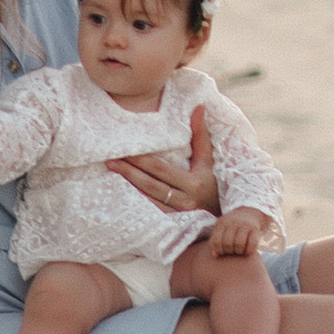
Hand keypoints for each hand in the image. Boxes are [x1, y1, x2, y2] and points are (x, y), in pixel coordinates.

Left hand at [108, 101, 221, 216]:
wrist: (223, 217)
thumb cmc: (214, 184)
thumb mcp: (209, 162)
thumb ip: (201, 136)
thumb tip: (198, 107)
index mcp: (194, 183)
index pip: (161, 169)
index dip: (141, 160)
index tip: (126, 149)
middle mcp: (185, 200)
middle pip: (150, 184)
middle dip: (129, 171)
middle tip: (111, 159)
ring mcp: (178, 216)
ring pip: (147, 199)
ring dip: (128, 185)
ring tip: (113, 171)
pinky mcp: (172, 226)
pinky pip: (150, 213)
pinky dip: (136, 202)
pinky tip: (122, 194)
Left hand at [212, 205, 268, 257]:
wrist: (249, 212)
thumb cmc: (231, 227)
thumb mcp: (221, 230)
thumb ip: (215, 242)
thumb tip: (216, 256)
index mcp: (222, 223)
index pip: (217, 240)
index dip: (219, 250)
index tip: (222, 252)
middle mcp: (233, 222)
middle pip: (227, 243)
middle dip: (229, 251)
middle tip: (231, 251)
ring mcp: (245, 225)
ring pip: (239, 244)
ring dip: (238, 252)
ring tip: (238, 251)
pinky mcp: (255, 229)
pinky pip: (252, 244)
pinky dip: (249, 251)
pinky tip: (247, 251)